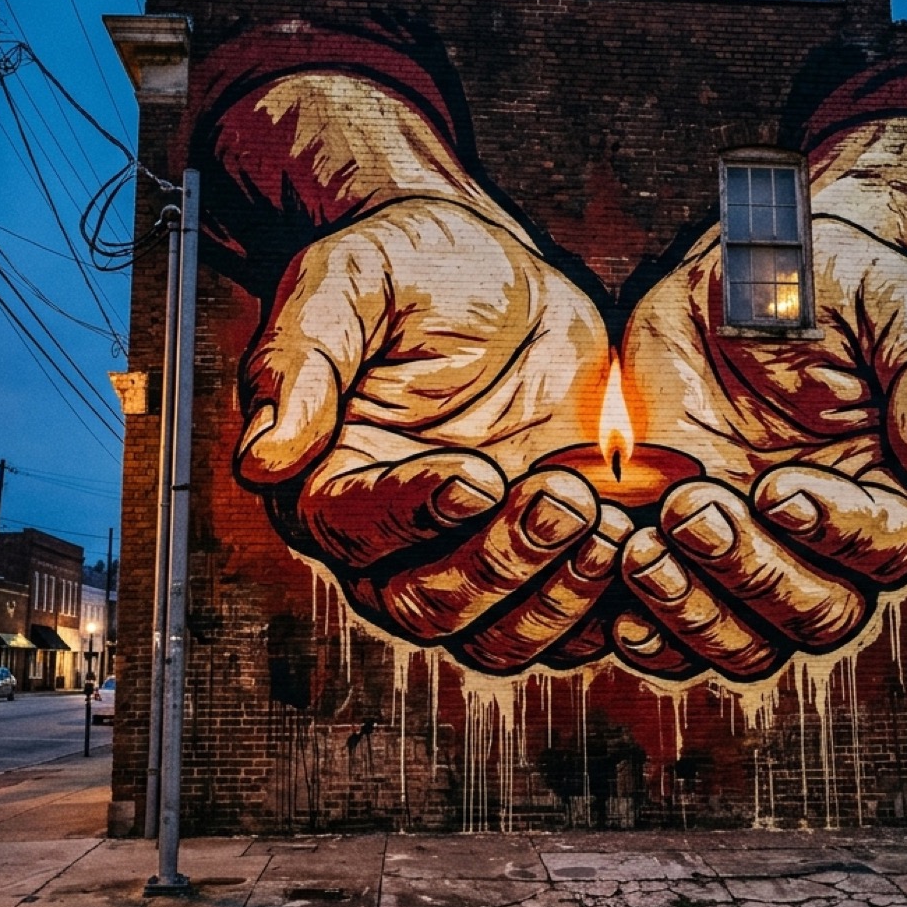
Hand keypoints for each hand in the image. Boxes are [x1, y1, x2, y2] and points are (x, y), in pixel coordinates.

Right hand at [232, 73, 630, 673]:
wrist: (490, 271)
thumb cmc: (403, 268)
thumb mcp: (345, 284)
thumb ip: (301, 363)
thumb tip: (262, 459)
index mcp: (329, 483)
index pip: (356, 532)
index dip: (416, 514)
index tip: (476, 473)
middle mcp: (393, 543)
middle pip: (428, 610)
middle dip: (500, 566)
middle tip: (564, 499)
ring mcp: (474, 556)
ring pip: (501, 638)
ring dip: (558, 599)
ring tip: (608, 526)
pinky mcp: (544, 557)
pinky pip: (572, 621)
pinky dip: (610, 605)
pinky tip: (644, 547)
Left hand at [613, 118, 906, 680]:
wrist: (749, 275)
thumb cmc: (839, 287)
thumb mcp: (898, 306)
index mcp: (895, 492)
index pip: (889, 548)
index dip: (835, 531)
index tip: (777, 487)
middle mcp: (830, 546)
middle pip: (816, 615)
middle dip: (751, 573)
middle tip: (691, 509)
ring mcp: (754, 555)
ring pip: (746, 642)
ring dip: (693, 614)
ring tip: (641, 549)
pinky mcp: (684, 552)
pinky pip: (673, 629)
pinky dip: (644, 628)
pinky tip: (610, 593)